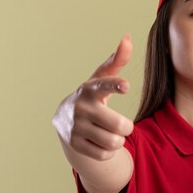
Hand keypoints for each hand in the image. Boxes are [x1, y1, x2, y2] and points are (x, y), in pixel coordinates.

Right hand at [52, 33, 134, 160]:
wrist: (65, 121)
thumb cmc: (93, 97)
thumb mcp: (101, 80)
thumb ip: (116, 61)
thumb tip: (128, 37)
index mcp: (90, 89)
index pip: (104, 86)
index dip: (116, 86)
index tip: (126, 86)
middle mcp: (81, 108)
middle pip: (120, 126)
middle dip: (126, 128)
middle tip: (121, 125)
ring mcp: (76, 127)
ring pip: (114, 142)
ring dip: (117, 140)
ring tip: (108, 133)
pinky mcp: (75, 145)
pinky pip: (105, 154)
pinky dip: (108, 151)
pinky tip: (100, 142)